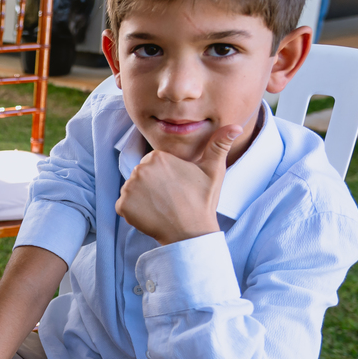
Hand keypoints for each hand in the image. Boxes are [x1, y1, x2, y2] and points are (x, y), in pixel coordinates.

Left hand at [115, 126, 240, 245]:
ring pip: (132, 190)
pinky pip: (125, 206)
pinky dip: (134, 211)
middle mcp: (139, 169)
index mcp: (157, 156)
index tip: (177, 187)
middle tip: (170, 198)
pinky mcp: (122, 206)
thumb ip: (219, 144)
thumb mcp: (214, 170)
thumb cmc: (202, 201)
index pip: (154, 163)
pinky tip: (152, 215)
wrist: (191, 232)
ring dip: (143, 198)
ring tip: (162, 206)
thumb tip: (236, 126)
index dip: (165, 176)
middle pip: (141, 175)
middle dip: (152, 185)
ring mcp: (129, 188)